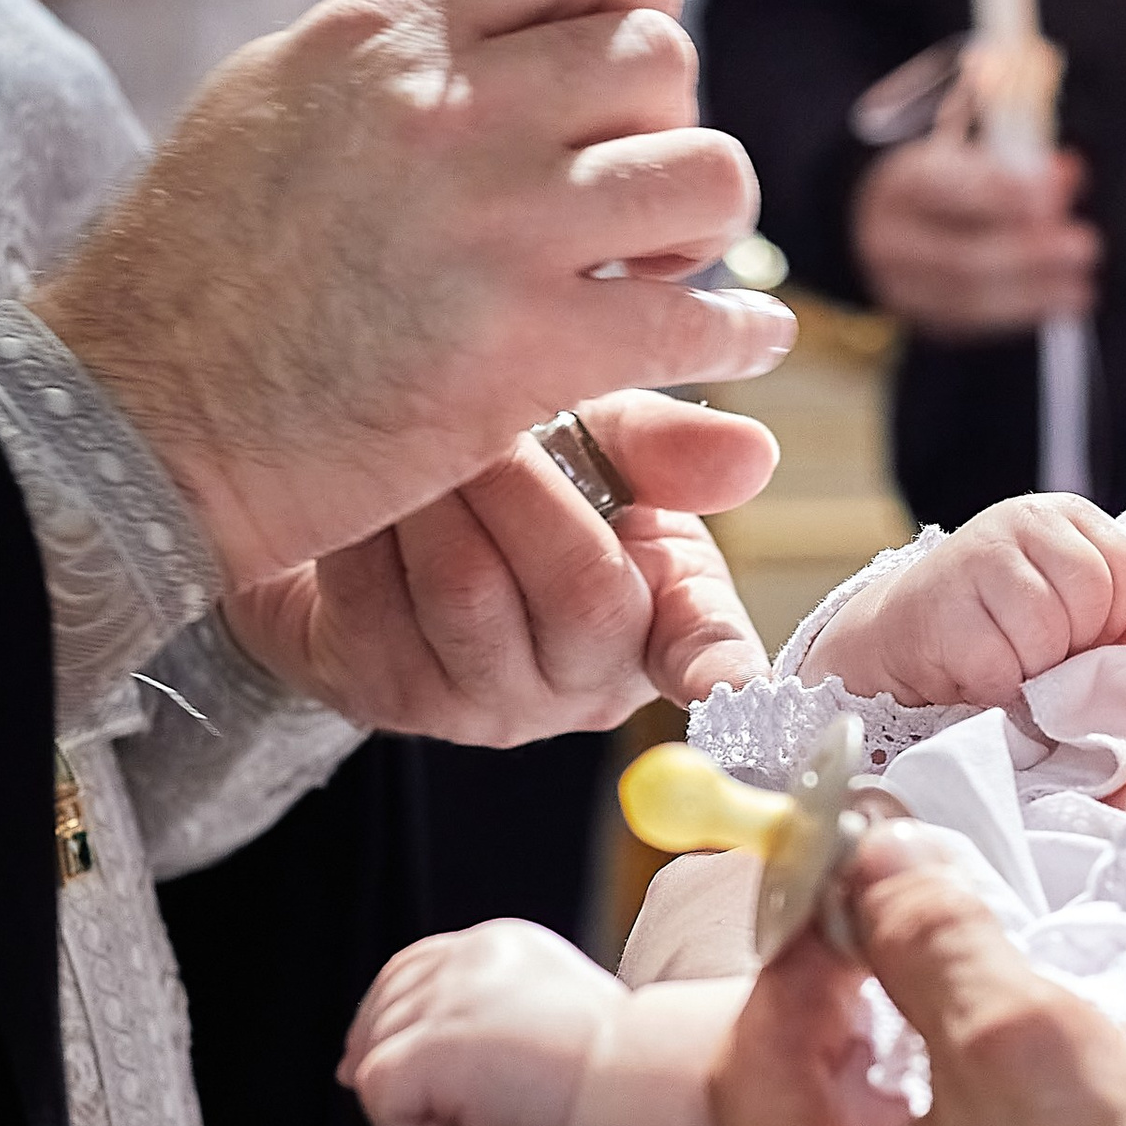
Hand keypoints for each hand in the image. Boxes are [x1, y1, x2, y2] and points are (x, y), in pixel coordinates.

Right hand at [34, 0, 792, 586]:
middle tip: (627, 185)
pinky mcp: (524, 350)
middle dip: (663, 120)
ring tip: (665, 261)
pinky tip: (732, 348)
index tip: (620, 43)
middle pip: (658, 54)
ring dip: (704, 222)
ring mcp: (495, 228)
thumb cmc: (184, 275)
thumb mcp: (270, 98)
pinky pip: (698, 320)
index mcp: (385, 34)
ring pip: (705, 172)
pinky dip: (735, 337)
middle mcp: (450, 110)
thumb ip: (387, 49)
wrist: (128, 420)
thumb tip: (482, 17)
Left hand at [220, 391, 774, 739]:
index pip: (709, 654)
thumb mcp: (596, 445)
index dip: (723, 668)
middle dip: (529, 488)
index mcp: (667, 619)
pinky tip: (378, 494)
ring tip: (425, 444)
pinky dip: (380, 521)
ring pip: (471, 590)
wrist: (373, 517)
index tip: (736, 687)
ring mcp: (493, 704)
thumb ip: (663, 445)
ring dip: (445, 494)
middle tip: (491, 421)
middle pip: (584, 594)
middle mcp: (590, 683)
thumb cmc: (515, 483)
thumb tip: (752, 453)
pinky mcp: (397, 698)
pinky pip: (384, 593)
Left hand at [343, 919, 611, 1125]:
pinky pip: (379, 1100)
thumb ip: (479, 1022)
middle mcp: (466, 959)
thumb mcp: (540, 1024)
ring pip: (376, 1060)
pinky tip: (472, 1125)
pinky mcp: (427, 1050)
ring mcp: (444, 1001)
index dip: (385, 1021)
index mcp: (499, 944)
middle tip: (459, 1109)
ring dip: (421, 1102)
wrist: (640, 1085)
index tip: (371, 1063)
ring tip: (490, 1112)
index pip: (408, 971)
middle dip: (394, 1064)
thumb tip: (400, 1059)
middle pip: (381, 1012)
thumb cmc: (613, 1075)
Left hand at [642, 827, 1125, 1125]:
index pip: (740, 1078)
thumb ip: (925, 935)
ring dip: (814, 1125)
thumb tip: (873, 864)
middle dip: (748, 1076)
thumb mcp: (1024, 1037)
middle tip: (831, 992)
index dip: (796, 962)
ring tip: (895, 1034)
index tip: (851, 893)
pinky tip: (958, 1107)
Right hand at [805, 494, 1125, 706]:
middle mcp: (1026, 518)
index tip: (1081, 638)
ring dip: (1032, 669)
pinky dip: (997, 686)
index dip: (1112, 624)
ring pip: (1047, 630)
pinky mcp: (943, 603)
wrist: (905, 638)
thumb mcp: (1072, 609)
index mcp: (1070, 518)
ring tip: (1008, 660)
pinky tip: (977, 671)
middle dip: (1073, 645)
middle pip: (1092, 597)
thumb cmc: (1004, 632)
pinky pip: (1001, 664)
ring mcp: (979, 553)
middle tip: (1039, 654)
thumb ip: (1124, 616)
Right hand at [851, 134, 1097, 337]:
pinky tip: (1058, 304)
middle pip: (959, 257)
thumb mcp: (981, 161)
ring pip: (968, 299)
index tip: (1053, 199)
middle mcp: (890, 240)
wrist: (898, 225)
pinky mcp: (921, 320)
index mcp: (903, 184)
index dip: (1001, 194)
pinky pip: (972, 324)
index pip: (946, 189)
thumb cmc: (952, 185)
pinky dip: (1021, 315)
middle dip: (1029, 255)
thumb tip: (1068, 177)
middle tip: (1084, 247)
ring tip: (1081, 289)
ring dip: (1033, 295)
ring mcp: (900, 288)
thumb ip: (1023, 166)